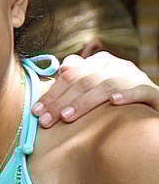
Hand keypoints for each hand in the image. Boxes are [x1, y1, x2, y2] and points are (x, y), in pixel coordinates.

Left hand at [33, 52, 158, 127]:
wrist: (150, 106)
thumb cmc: (114, 99)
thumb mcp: (93, 89)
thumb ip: (75, 81)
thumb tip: (59, 71)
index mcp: (99, 62)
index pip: (70, 75)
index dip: (52, 93)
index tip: (36, 111)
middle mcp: (117, 66)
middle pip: (84, 81)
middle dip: (61, 101)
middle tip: (46, 121)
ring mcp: (135, 78)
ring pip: (107, 85)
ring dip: (85, 101)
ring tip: (67, 116)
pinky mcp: (152, 92)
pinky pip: (140, 91)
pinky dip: (127, 95)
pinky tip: (114, 102)